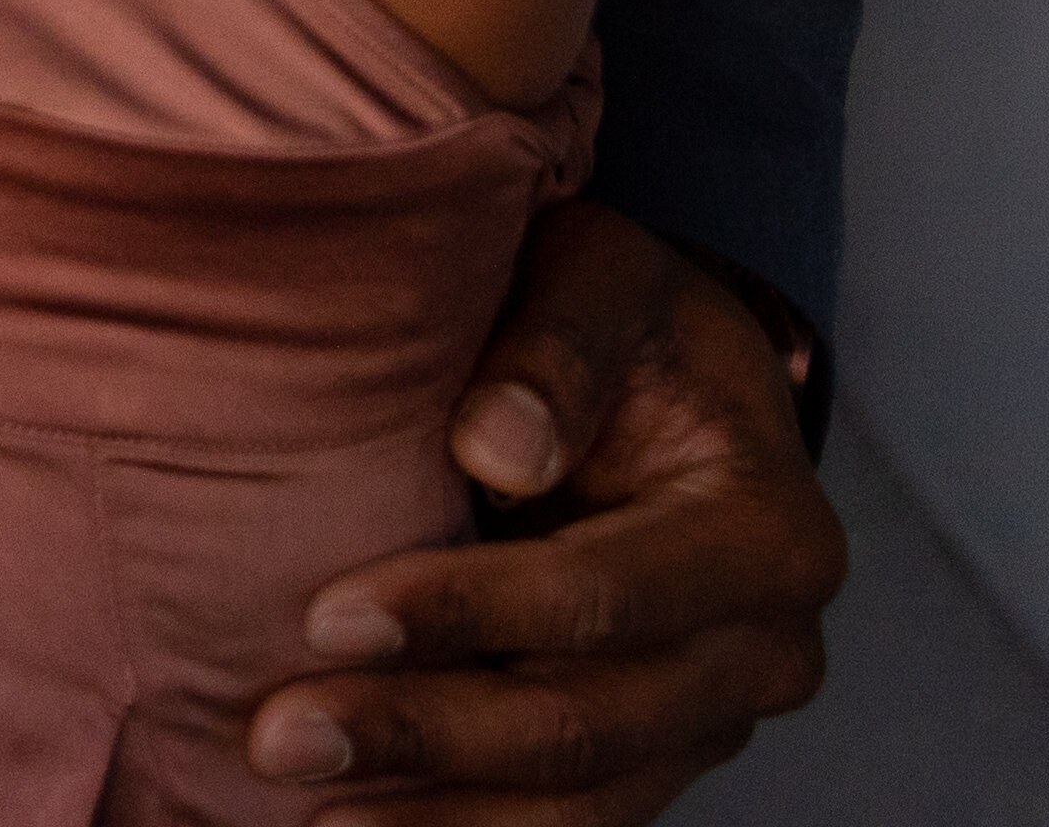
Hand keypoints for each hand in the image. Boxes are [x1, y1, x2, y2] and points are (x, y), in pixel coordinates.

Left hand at [242, 200, 839, 814]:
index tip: (326, 616)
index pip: (605, 594)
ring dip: (430, 812)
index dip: (467, 614)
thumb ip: (557, 345)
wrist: (675, 384)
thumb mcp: (601, 276)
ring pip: (574, 801)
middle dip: (425, 735)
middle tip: (278, 737)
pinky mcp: (658, 757)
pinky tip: (354, 824)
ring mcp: (713, 720)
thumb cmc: (625, 318)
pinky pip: (561, 818)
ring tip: (300, 806)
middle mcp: (764, 652)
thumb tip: (495, 447)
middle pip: (586, 722)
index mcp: (770, 534)